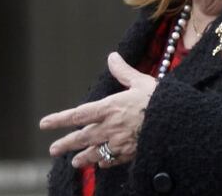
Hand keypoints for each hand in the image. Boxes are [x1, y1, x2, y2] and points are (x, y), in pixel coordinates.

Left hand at [39, 52, 156, 167]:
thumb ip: (123, 71)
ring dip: (82, 157)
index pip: (78, 115)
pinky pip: (113, 160)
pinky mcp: (130, 153)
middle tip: (53, 149)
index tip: (44, 124)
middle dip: (66, 143)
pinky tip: (101, 164)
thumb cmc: (158, 99)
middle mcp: (110, 127)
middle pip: (82, 138)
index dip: (59, 119)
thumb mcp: (140, 81)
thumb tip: (112, 56)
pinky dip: (105, 162)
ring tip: (74, 162)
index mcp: (110, 107)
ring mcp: (119, 143)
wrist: (176, 121)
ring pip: (95, 152)